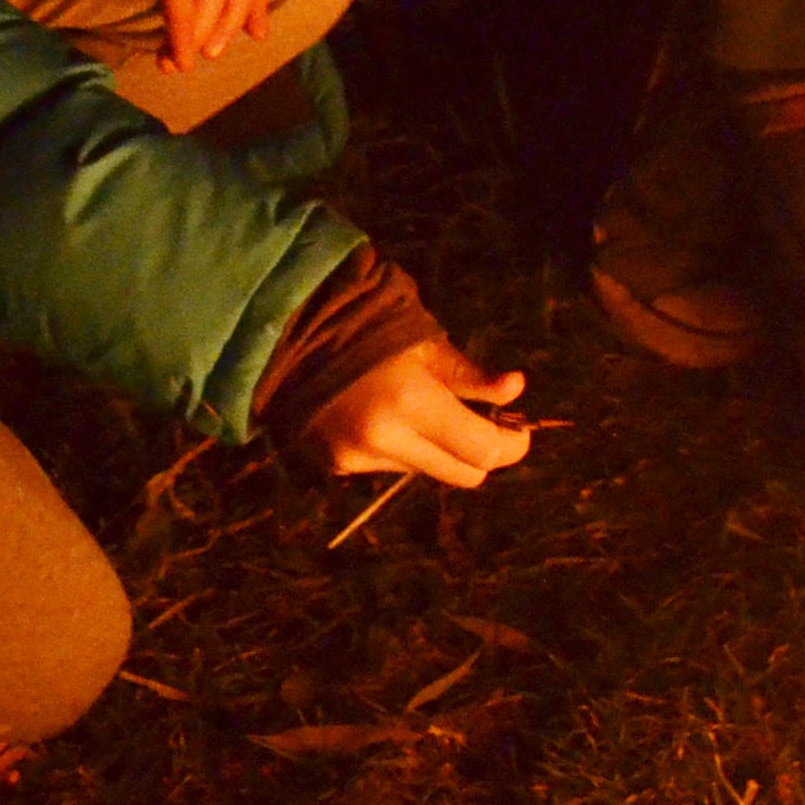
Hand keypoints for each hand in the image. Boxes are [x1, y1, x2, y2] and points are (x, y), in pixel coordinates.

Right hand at [310, 334, 533, 488]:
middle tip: (484, 424)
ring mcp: (357, 460)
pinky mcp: (336, 467)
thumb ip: (472, 377)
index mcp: (411, 404)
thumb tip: (517, 390)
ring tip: (419, 407)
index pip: (481, 452)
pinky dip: (399, 448)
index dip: (511, 446)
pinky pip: (389, 467)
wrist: (284, 336)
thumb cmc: (366, 328)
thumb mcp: (425, 344)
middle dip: (481, 454)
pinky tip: (381, 414)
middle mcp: (384, 442)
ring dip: (435, 448)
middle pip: (462, 475)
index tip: (519, 432)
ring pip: (426, 470)